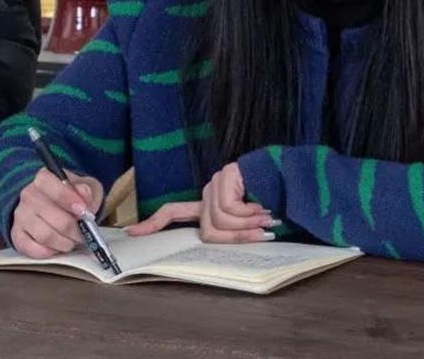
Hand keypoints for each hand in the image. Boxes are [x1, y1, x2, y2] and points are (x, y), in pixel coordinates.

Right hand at [11, 168, 103, 258]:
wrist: (57, 205)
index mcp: (44, 178)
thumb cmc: (73, 195)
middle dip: (73, 228)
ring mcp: (20, 215)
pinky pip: (31, 249)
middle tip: (84, 233)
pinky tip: (58, 246)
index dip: (68, 199)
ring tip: (73, 241)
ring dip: (64, 242)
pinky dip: (49, 251)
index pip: (52, 186)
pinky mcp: (16, 235)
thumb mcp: (86, 186)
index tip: (83, 210)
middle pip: (51, 215)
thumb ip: (87, 189)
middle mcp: (28, 194)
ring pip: (44, 235)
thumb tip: (84, 194)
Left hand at [126, 163, 277, 243]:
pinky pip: (230, 209)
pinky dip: (250, 214)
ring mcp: (216, 183)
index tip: (131, 234)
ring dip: (247, 226)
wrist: (292, 175)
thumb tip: (236, 247)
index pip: (174, 211)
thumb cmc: (275, 201)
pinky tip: (264, 207)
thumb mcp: (253, 223)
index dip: (153, 223)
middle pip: (207, 229)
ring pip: (219, 221)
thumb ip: (237, 231)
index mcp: (209, 203)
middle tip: (262, 235)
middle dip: (235, 237)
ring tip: (268, 218)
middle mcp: (208, 192)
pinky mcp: (226, 176)